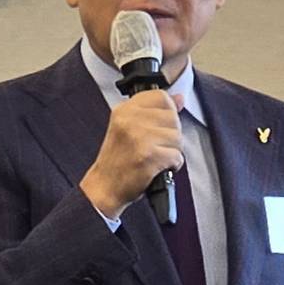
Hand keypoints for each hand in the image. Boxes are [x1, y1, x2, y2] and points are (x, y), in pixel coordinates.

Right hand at [80, 91, 183, 218]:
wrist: (104, 187)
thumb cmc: (117, 161)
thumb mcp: (129, 128)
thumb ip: (153, 112)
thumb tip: (179, 98)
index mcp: (124, 110)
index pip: (161, 96)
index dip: (168, 112)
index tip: (161, 125)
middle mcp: (130, 120)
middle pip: (172, 117)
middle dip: (171, 135)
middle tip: (157, 147)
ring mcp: (139, 137)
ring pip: (177, 137)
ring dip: (173, 151)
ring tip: (157, 158)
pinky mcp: (148, 156)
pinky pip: (176, 156)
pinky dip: (173, 165)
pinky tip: (160, 167)